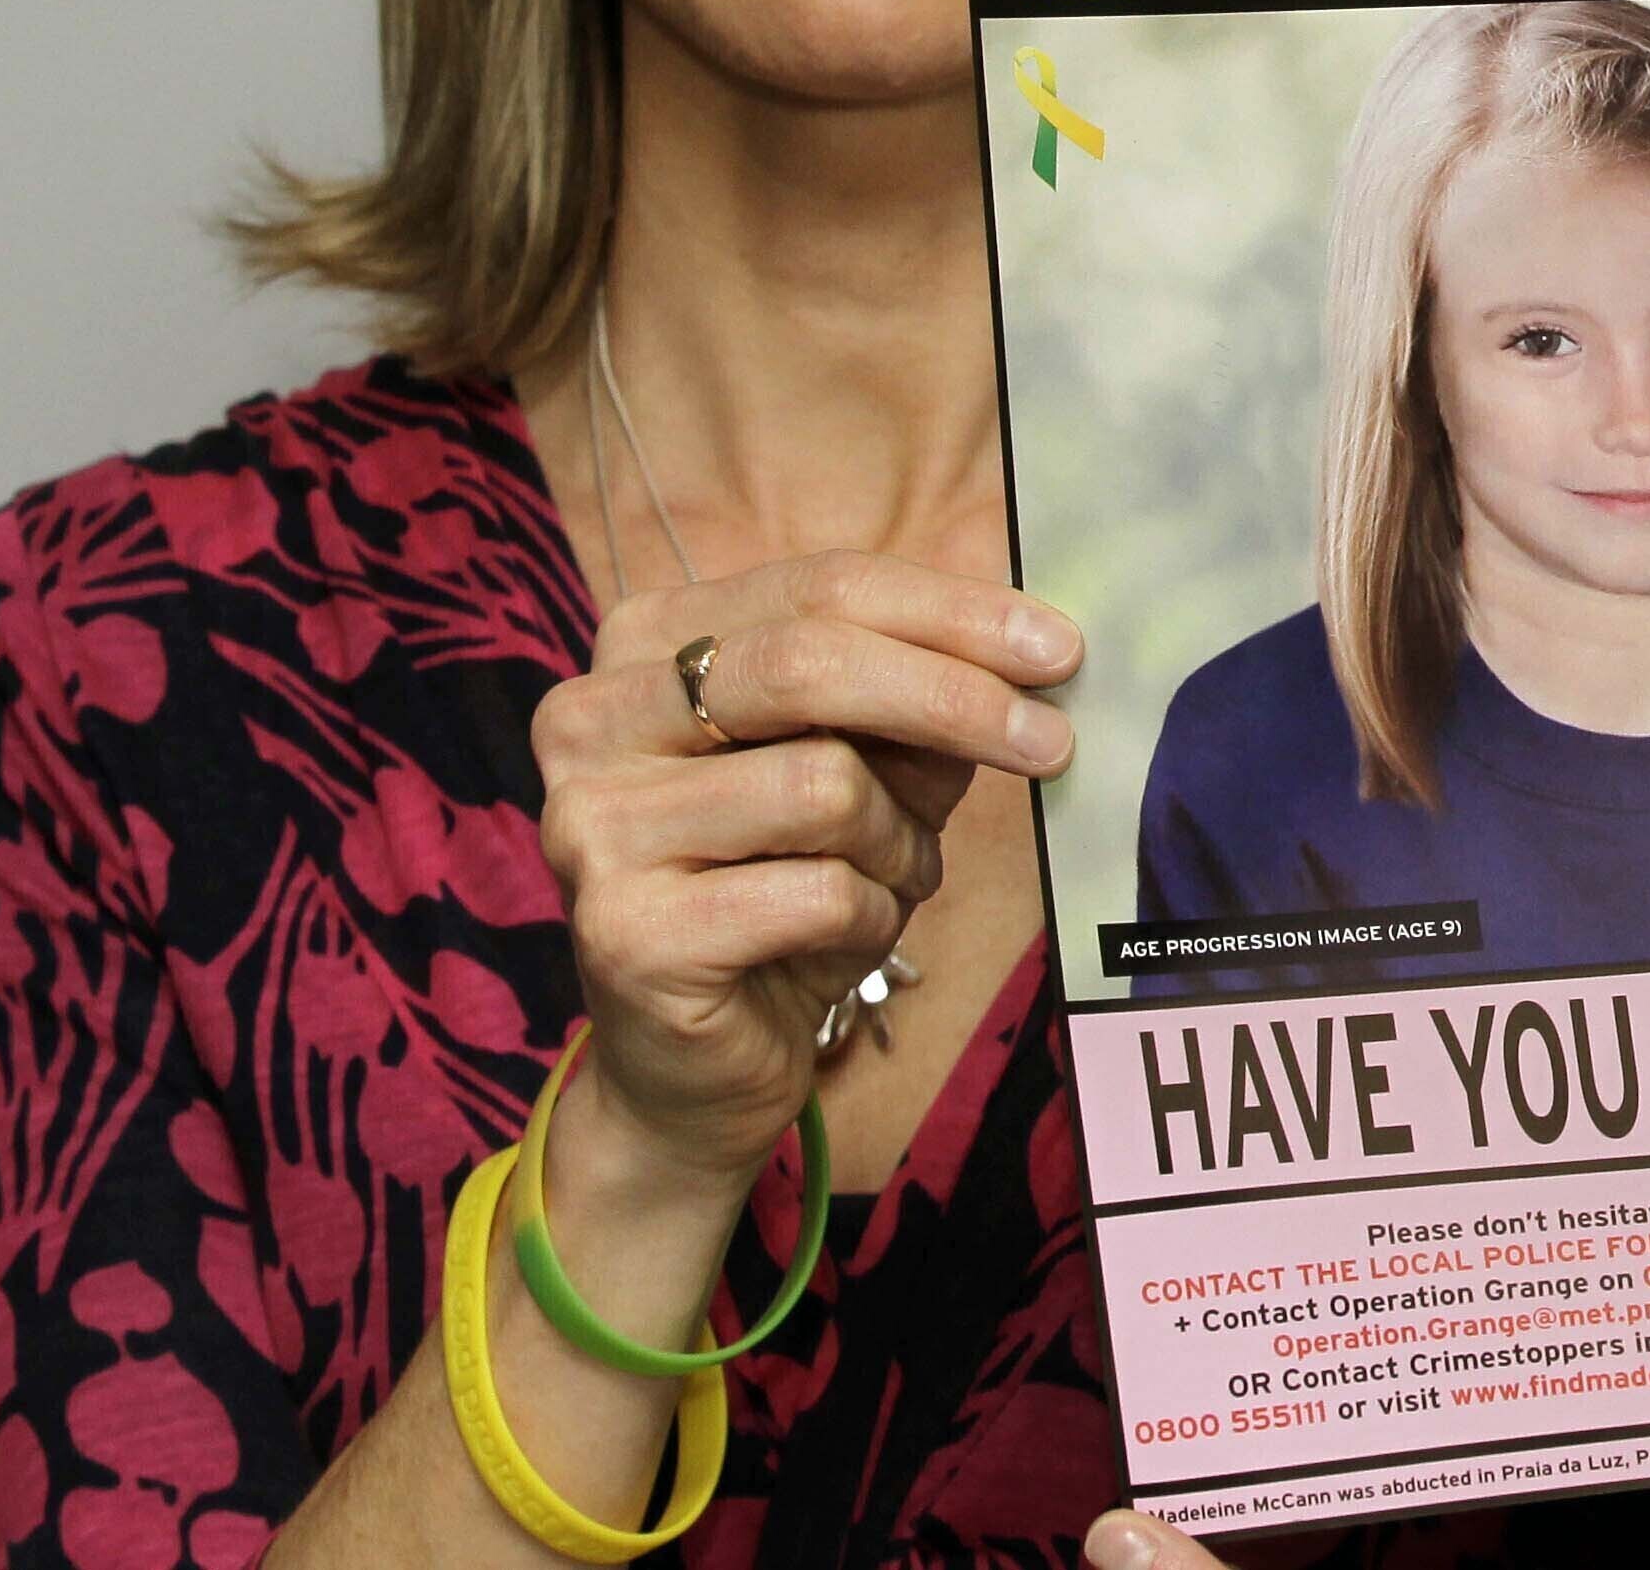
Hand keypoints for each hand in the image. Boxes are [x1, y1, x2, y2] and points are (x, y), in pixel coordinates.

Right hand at [531, 551, 1080, 1178]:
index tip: (1058, 647)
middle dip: (955, 699)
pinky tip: (845, 938)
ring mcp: (593, 824)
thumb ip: (920, 704)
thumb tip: (1031, 652)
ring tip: (891, 879)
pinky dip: (872, 915)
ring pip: (824, 784)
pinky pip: (818, 892)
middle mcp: (591, 717)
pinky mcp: (625, 930)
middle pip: (810, 663)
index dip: (952, 612)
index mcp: (646, 643)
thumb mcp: (865, 771)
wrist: (695, 1064)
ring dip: (901, 842)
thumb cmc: (784, 888)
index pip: (820, 586)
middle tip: (1051, 741)